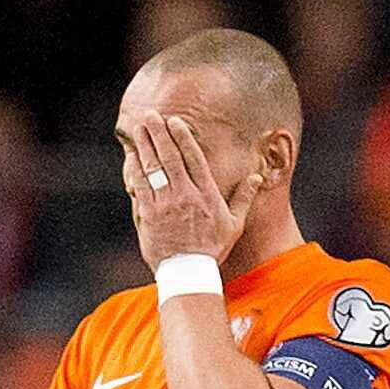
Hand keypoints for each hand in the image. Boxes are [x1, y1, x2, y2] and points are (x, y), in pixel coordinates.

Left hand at [121, 113, 252, 271]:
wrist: (189, 272)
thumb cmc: (212, 248)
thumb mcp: (234, 224)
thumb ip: (244, 197)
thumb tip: (257, 176)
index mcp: (206, 194)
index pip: (194, 158)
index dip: (183, 137)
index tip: (175, 122)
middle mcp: (185, 195)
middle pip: (170, 157)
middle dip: (159, 134)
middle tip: (151, 115)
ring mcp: (166, 204)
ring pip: (153, 168)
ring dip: (145, 146)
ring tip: (139, 128)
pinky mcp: (150, 215)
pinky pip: (141, 186)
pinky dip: (135, 169)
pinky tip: (132, 155)